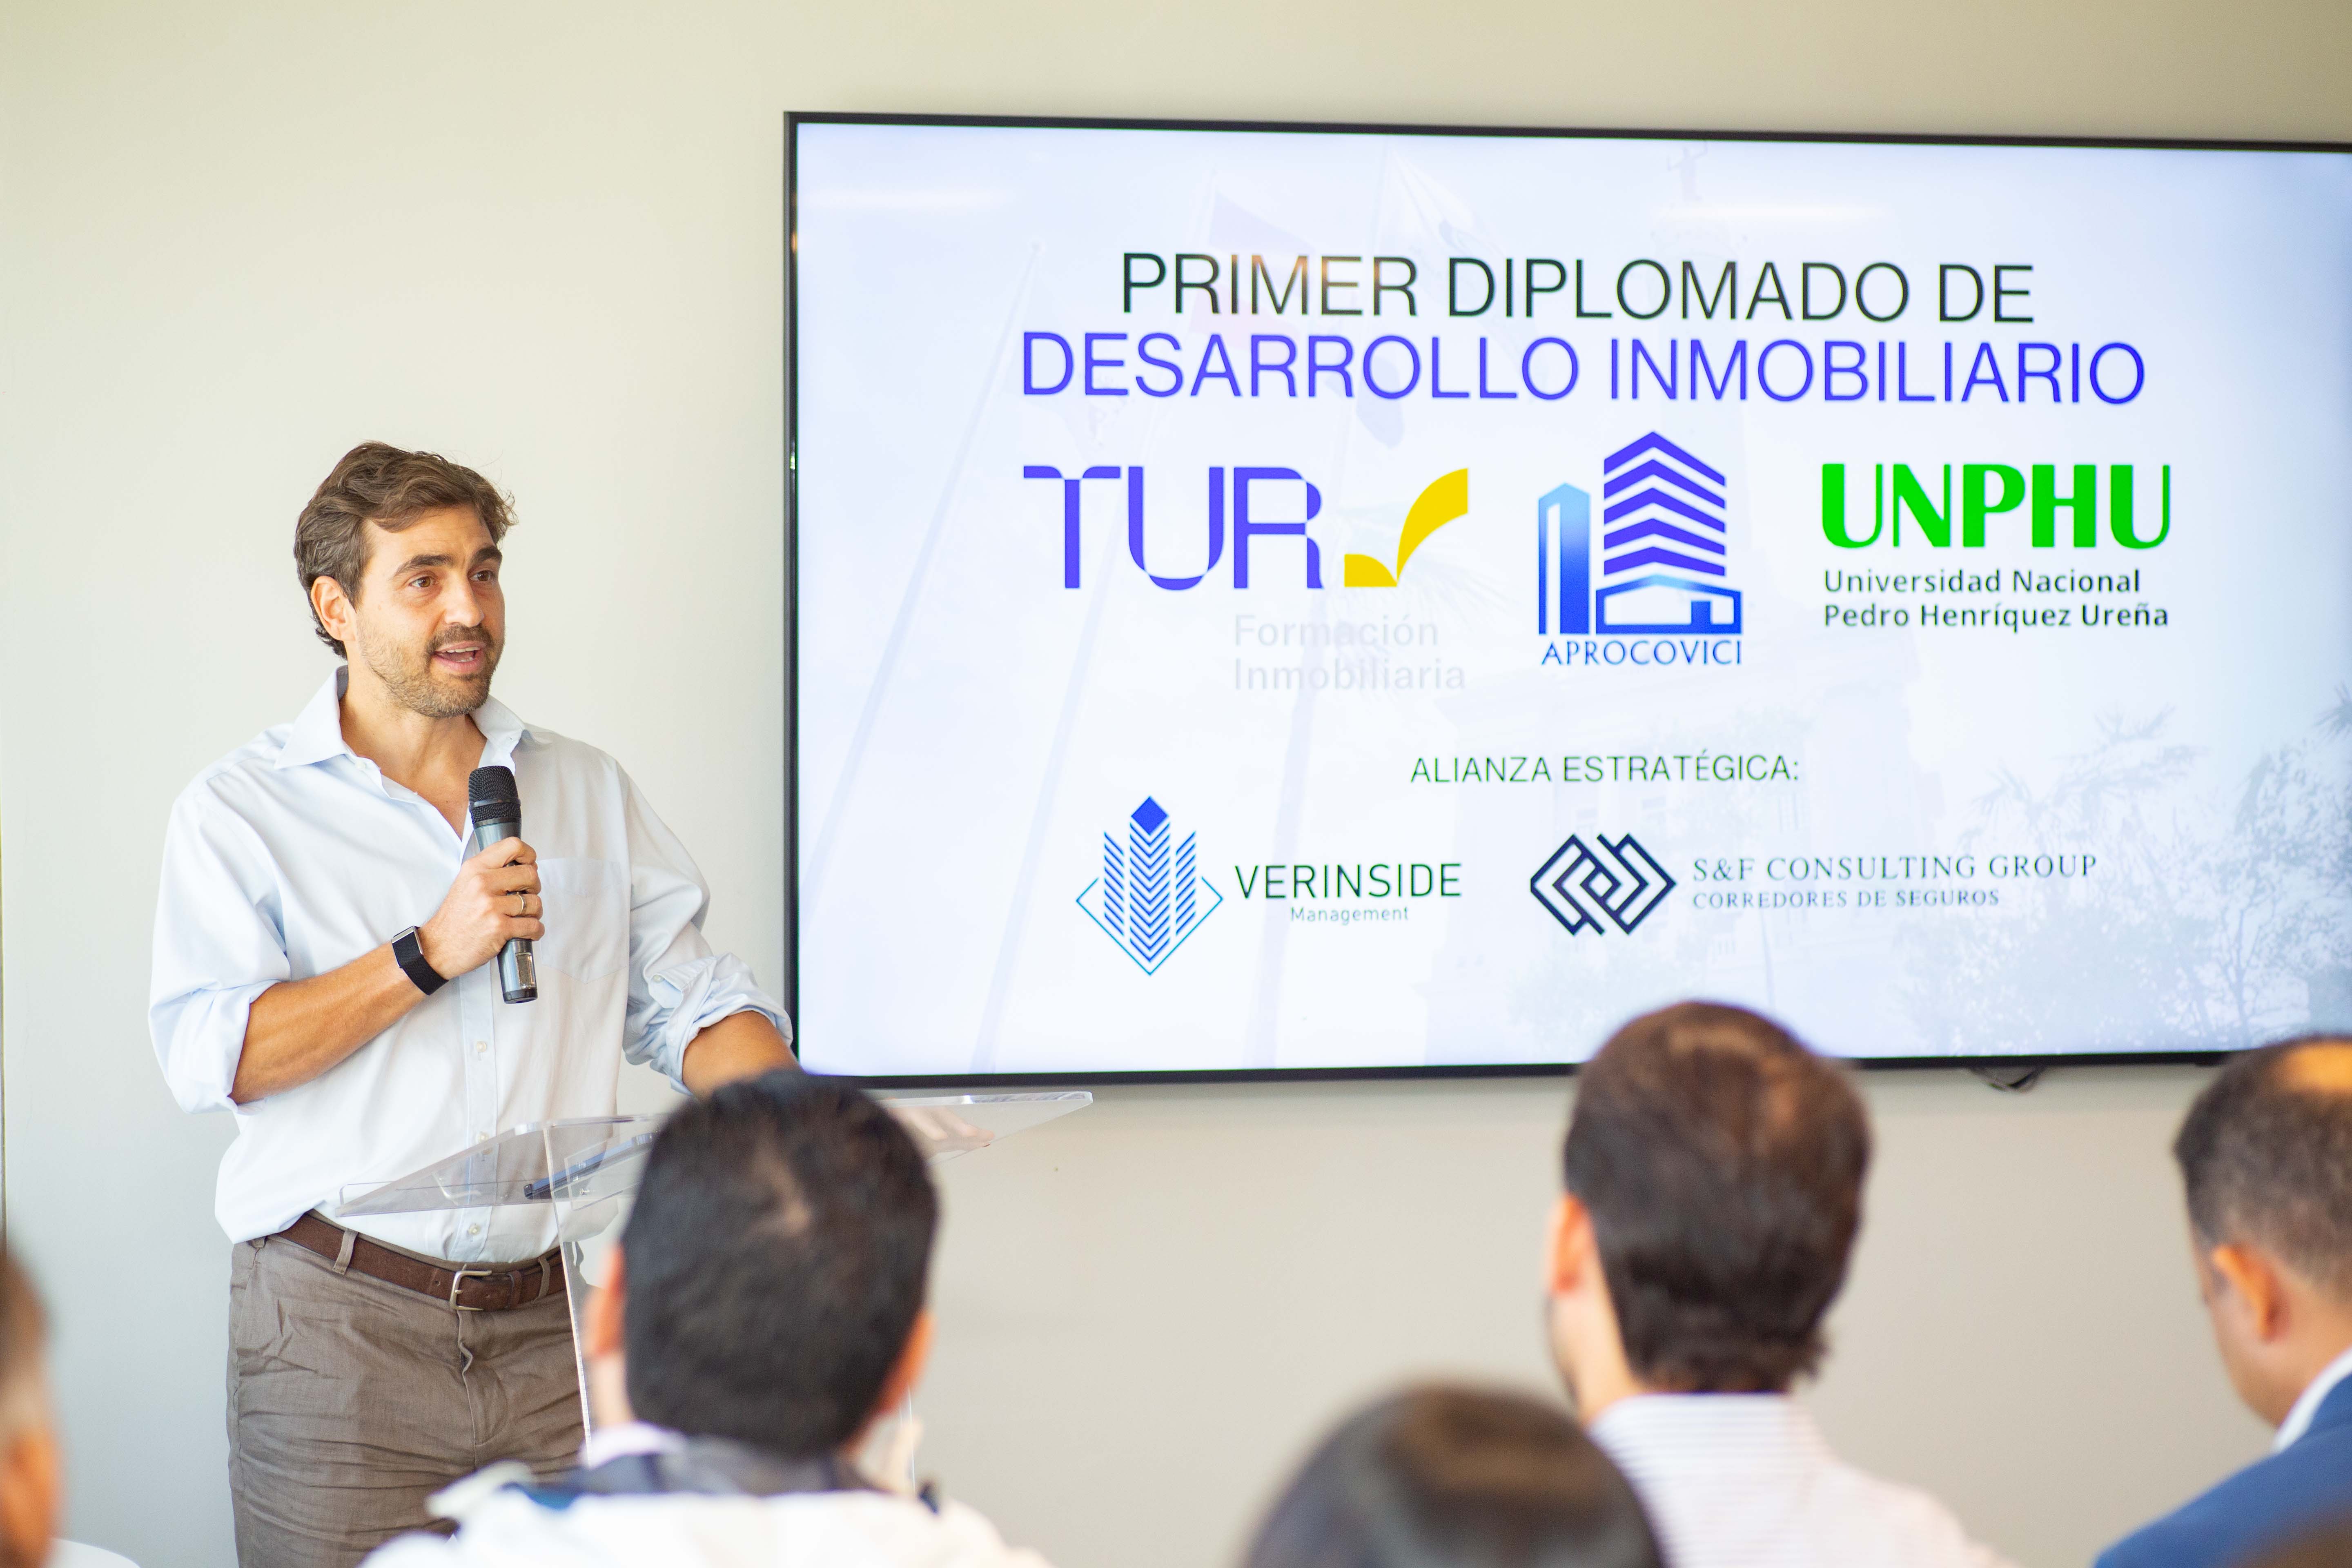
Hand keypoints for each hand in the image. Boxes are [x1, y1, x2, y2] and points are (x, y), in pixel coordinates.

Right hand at [417, 837, 543, 978]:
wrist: (438, 947)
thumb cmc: (456, 917)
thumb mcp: (466, 883)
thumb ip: (490, 870)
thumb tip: (525, 865)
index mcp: (475, 868)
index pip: (513, 845)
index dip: (529, 855)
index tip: (529, 866)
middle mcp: (482, 883)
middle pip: (530, 874)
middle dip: (534, 888)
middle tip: (526, 896)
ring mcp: (490, 905)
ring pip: (535, 902)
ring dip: (534, 912)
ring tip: (522, 918)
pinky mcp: (498, 927)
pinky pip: (533, 926)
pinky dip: (535, 931)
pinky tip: (526, 932)